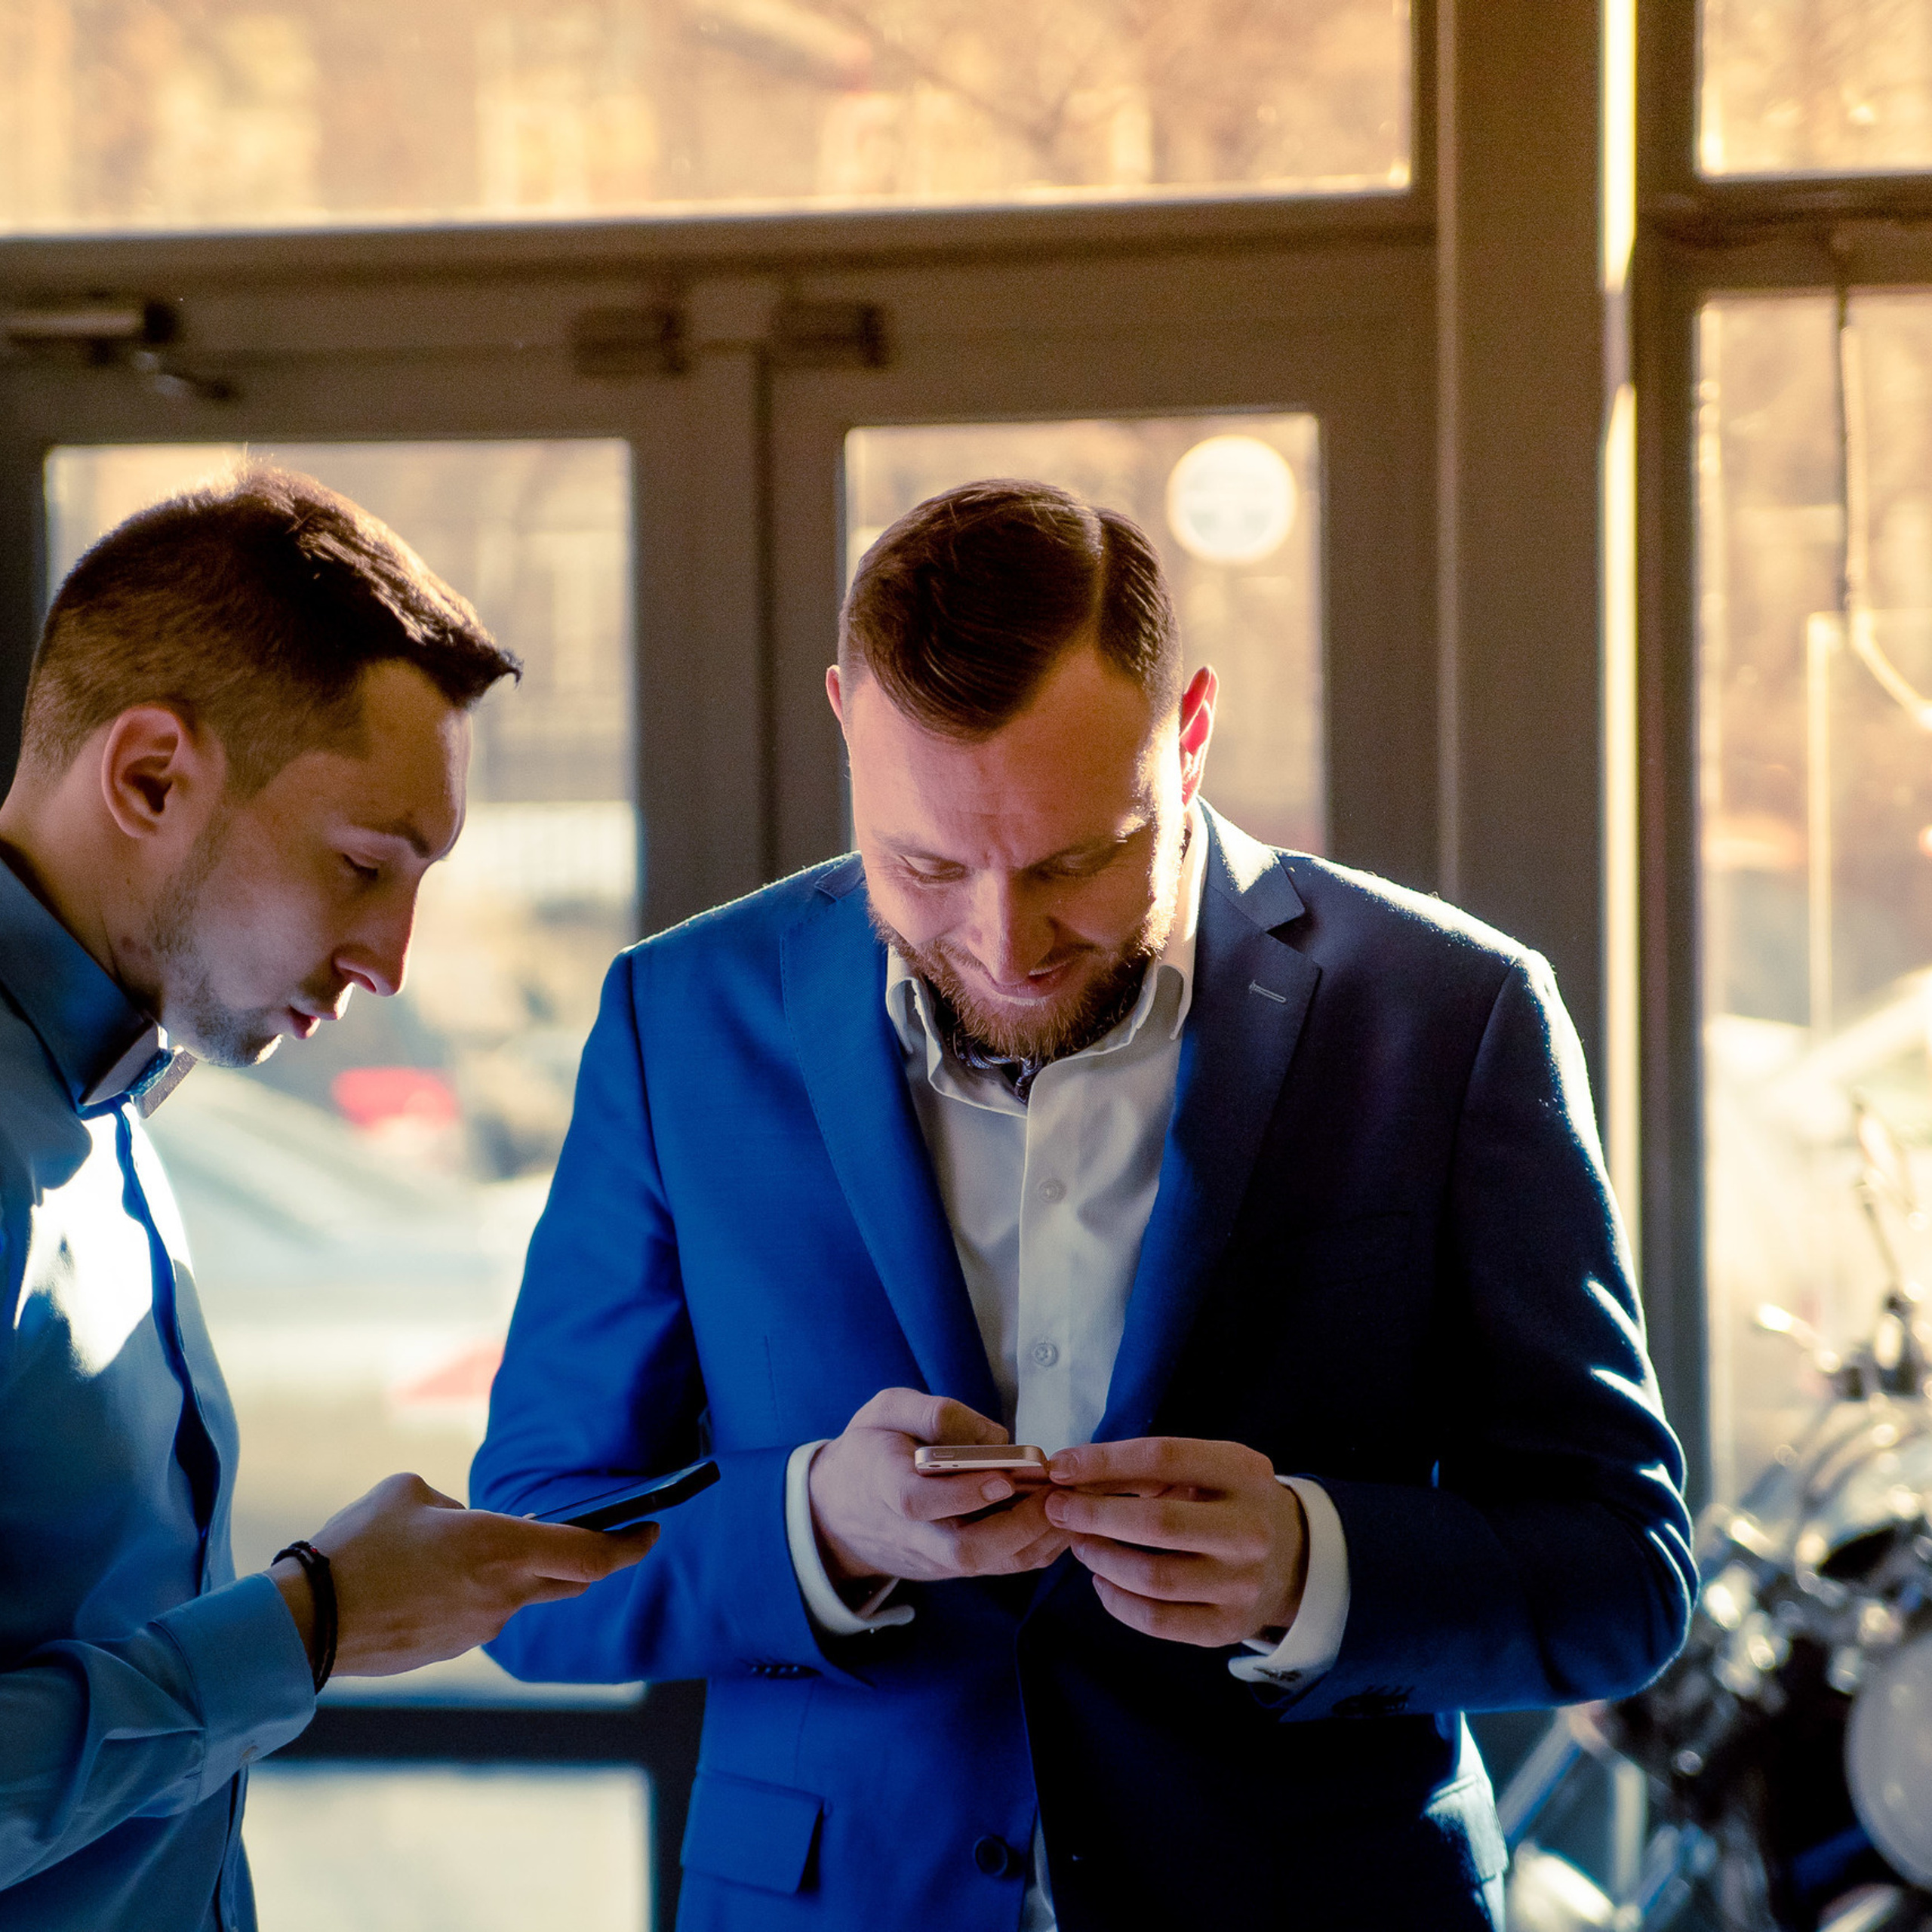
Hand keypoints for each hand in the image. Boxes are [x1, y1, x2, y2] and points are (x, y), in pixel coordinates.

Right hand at [270, 1473, 657, 1677]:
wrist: (307, 1622)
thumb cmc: (358, 1546)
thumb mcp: (409, 1492)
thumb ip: (455, 1503)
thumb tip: (464, 1522)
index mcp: (502, 1548)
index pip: (592, 1555)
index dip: (631, 1544)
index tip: (652, 1529)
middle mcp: (502, 1595)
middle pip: (569, 1580)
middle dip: (586, 1557)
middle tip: (588, 1532)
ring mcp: (478, 1629)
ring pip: (518, 1594)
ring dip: (512, 1570)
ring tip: (467, 1544)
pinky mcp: (450, 1649)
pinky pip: (480, 1613)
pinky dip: (476, 1592)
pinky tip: (435, 1576)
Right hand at [808, 1388, 1068, 1587]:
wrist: (840, 1510)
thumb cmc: (871, 1449)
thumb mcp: (885, 1411)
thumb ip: (933, 1413)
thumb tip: (993, 1436)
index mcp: (884, 1486)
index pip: (918, 1502)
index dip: (961, 1494)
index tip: (1003, 1479)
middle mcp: (911, 1533)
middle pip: (963, 1551)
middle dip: (1016, 1527)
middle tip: (1055, 1495)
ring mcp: (933, 1557)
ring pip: (988, 1565)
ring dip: (1036, 1540)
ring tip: (1070, 1503)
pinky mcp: (953, 1567)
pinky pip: (998, 1566)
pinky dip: (1036, 1547)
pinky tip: (1061, 1518)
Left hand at [1044, 1437, 1306, 1647]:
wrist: (1294, 1557)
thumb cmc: (1230, 1501)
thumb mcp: (1207, 1467)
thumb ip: (1148, 1468)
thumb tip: (1071, 1473)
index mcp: (1242, 1473)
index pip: (1164, 1459)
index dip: (1104, 1461)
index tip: (1060, 1467)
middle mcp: (1248, 1530)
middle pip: (1157, 1523)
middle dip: (1094, 1515)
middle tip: (1058, 1509)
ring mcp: (1241, 1583)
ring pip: (1152, 1577)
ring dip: (1101, 1558)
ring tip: (1079, 1543)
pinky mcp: (1227, 1626)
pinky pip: (1158, 1620)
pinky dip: (1116, 1602)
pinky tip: (1101, 1580)